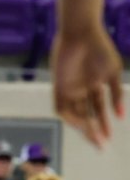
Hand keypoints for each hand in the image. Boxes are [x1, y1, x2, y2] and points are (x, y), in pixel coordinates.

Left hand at [51, 27, 124, 148]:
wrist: (82, 33)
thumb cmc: (99, 49)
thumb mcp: (112, 73)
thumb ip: (115, 95)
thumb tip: (121, 116)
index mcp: (94, 86)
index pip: (98, 111)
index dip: (103, 125)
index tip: (108, 140)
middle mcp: (81, 90)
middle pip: (86, 116)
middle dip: (93, 132)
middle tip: (101, 146)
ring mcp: (69, 89)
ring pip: (75, 114)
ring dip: (83, 128)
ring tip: (93, 138)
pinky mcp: (58, 86)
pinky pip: (61, 107)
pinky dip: (70, 117)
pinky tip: (81, 125)